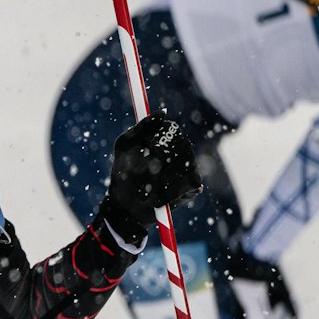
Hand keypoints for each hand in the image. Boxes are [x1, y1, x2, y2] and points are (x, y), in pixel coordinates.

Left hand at [102, 114, 201, 239]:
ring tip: (144, 192)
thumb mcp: (125, 147)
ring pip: (184, 166)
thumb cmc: (124, 173)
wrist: (126, 206)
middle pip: (182, 145)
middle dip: (161, 161)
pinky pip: (187, 184)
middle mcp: (180, 149)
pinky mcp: (194, 185)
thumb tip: (162, 112)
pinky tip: (157, 200)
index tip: (148, 148)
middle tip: (148, 171)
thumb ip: (140, 128)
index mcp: (164, 136)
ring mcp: (189, 166)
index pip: (172, 129)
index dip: (161, 138)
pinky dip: (168, 193)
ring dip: (160, 181)